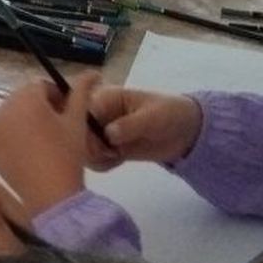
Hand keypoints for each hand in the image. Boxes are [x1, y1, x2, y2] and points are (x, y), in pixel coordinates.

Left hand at [0, 74, 101, 214]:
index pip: (40, 85)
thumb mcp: (77, 120)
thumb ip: (82, 91)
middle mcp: (3, 109)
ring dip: (24, 119)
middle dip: (39, 106)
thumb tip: (93, 73)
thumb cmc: (67, 154)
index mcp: (26, 99)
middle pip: (22, 98)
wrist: (51, 193)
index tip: (66, 112)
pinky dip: (10, 134)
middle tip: (56, 127)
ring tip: (42, 139)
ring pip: (10, 113)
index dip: (56, 96)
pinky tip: (27, 149)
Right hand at [85, 85, 203, 169]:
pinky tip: (118, 161)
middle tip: (110, 152)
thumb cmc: (170, 113)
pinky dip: (103, 164)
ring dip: (96, 157)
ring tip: (116, 156)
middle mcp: (97, 114)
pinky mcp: (107, 148)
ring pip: (81, 148)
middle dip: (89, 147)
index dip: (83, 129)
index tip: (100, 143)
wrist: (186, 132)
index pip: (80, 112)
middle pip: (75, 132)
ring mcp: (100, 132)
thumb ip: (130, 125)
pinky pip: (93, 160)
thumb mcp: (153, 116)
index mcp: (105, 98)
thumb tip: (108, 134)